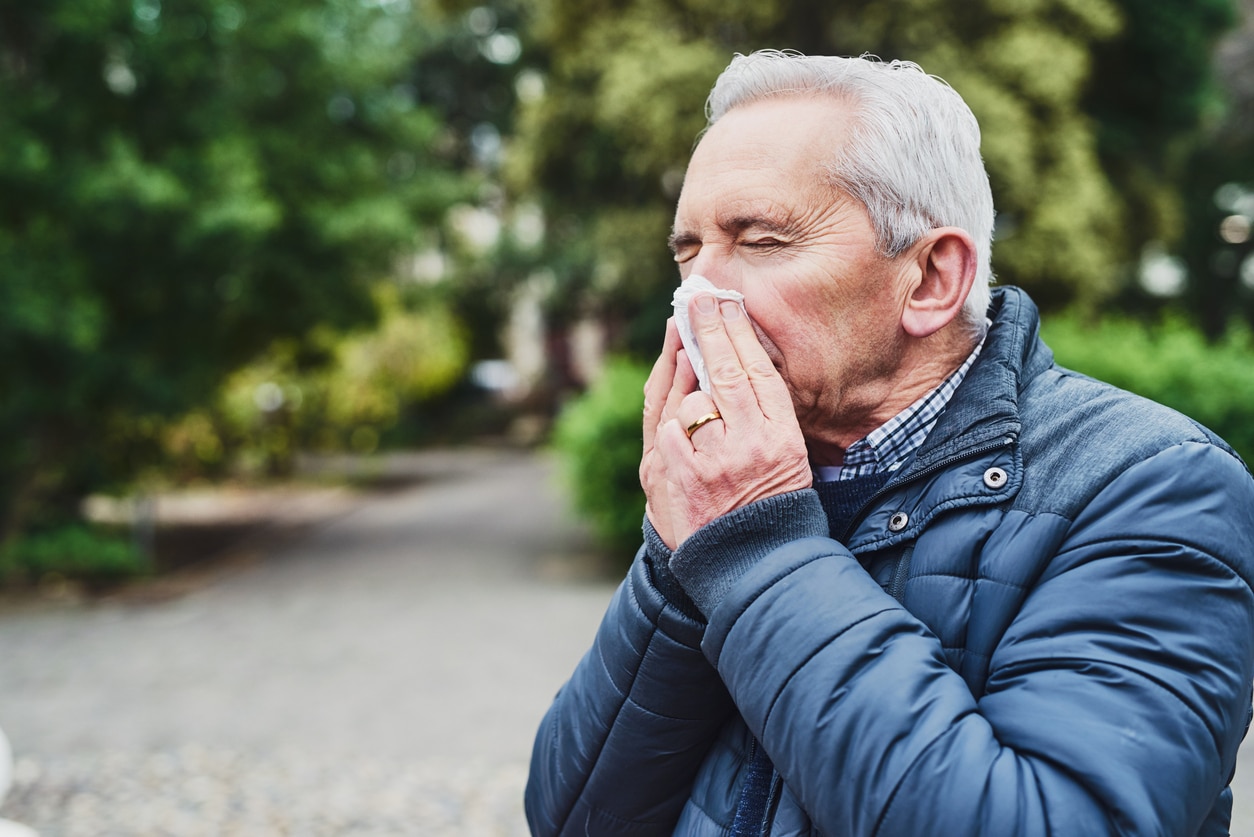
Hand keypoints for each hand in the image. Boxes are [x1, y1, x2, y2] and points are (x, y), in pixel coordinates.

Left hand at [641, 294, 811, 548]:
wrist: (756, 564)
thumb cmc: (772, 503)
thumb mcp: (787, 456)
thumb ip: (764, 412)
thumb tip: (738, 358)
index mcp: (782, 437)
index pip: (759, 372)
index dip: (739, 333)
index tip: (724, 303)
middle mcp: (751, 446)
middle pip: (726, 373)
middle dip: (708, 329)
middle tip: (696, 297)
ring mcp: (714, 463)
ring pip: (692, 401)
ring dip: (688, 388)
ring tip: (691, 375)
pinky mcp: (682, 481)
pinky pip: (667, 431)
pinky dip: (668, 422)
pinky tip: (675, 413)